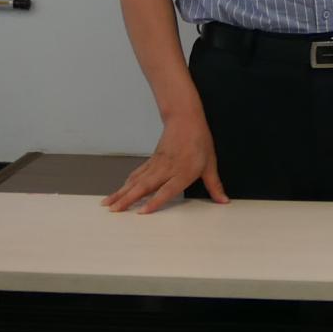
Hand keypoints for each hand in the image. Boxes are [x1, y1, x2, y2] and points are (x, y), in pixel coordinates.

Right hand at [104, 109, 225, 212]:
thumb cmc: (199, 141)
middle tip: (115, 210)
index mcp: (182, 172)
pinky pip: (136, 174)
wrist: (185, 119)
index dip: (154, 202)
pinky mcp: (151, 161)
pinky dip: (126, 184)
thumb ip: (214, 185)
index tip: (142, 212)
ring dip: (121, 193)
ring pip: (136, 181)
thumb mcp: (210, 164)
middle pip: (144, 186)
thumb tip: (224, 200)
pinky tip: (119, 191)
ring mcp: (156, 165)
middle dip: (128, 199)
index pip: (166, 190)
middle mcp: (166, 170)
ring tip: (109, 204)